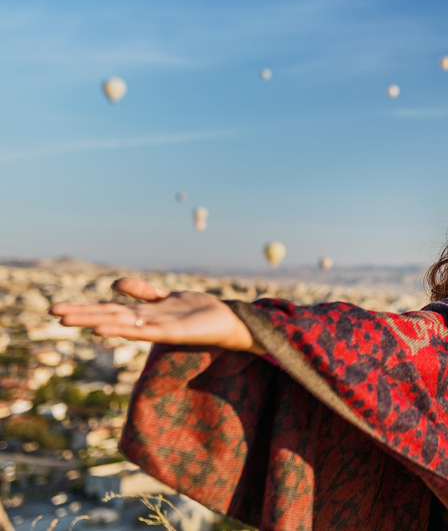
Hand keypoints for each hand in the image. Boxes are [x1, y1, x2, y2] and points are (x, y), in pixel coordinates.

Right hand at [49, 277, 263, 353]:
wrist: (225, 321)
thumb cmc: (195, 312)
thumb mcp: (164, 297)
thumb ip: (142, 292)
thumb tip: (114, 285)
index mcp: (142, 314)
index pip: (107, 310)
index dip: (84, 309)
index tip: (56, 310)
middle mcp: (145, 322)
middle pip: (108, 316)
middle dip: (81, 315)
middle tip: (53, 313)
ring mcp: (156, 327)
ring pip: (121, 323)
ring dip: (96, 322)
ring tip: (69, 320)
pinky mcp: (171, 332)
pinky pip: (144, 331)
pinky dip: (124, 329)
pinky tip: (105, 329)